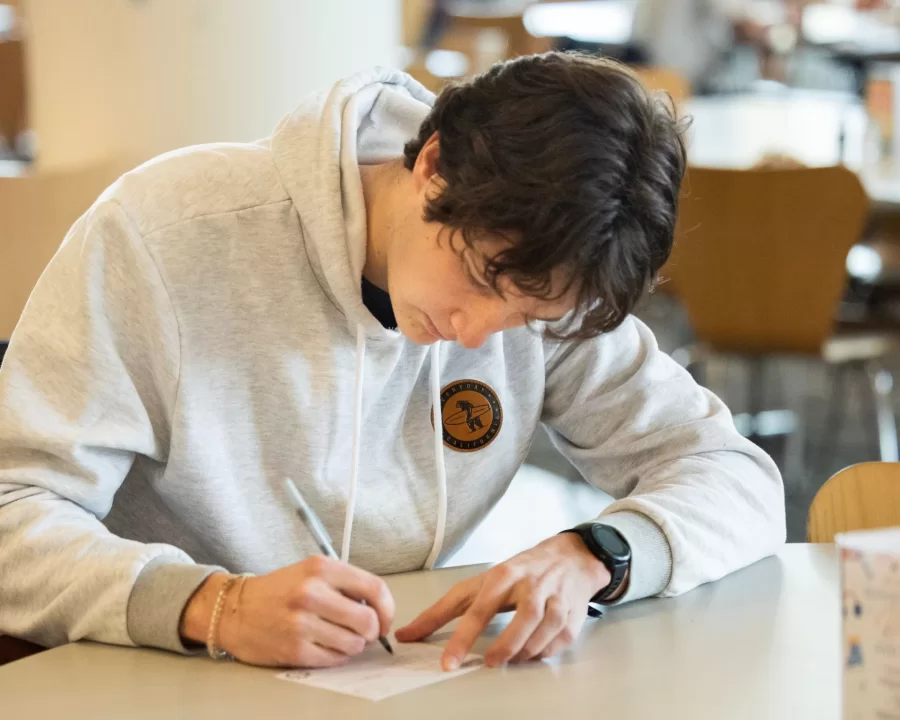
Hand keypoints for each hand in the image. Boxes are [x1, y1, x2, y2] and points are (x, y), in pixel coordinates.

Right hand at [179, 556, 395, 667]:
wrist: (234, 610)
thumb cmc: (279, 591)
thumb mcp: (311, 572)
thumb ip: (345, 584)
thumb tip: (379, 609)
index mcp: (321, 568)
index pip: (375, 588)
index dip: (388, 608)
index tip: (385, 619)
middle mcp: (312, 593)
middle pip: (368, 621)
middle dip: (372, 631)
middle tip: (364, 632)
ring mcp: (302, 623)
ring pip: (354, 644)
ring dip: (354, 645)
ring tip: (340, 638)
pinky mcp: (294, 650)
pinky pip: (334, 659)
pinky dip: (337, 656)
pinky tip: (326, 647)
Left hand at [395, 533, 615, 669]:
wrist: (568, 557)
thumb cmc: (517, 572)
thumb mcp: (478, 584)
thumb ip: (441, 611)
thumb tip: (405, 635)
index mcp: (502, 576)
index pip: (478, 609)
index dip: (462, 638)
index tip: (449, 663)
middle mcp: (531, 584)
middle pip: (522, 618)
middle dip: (506, 645)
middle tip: (490, 663)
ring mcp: (556, 597)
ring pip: (545, 628)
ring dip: (526, 650)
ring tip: (510, 659)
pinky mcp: (573, 612)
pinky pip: (560, 638)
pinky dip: (545, 650)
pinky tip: (531, 653)